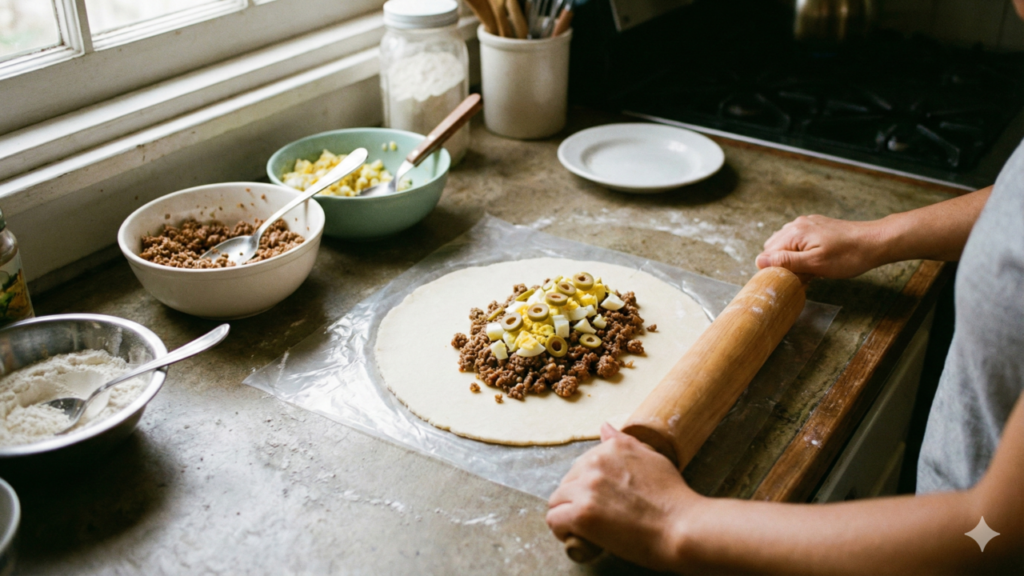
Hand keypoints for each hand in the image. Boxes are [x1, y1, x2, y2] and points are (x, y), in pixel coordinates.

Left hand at [546, 424, 701, 570]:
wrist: (683, 527)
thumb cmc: (674, 498)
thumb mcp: (652, 458)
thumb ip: (624, 443)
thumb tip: (604, 427)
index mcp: (611, 448)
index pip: (581, 466)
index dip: (590, 487)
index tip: (603, 502)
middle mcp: (594, 463)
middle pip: (567, 483)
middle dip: (576, 500)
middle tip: (598, 518)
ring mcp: (586, 488)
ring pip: (556, 501)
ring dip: (568, 515)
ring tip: (588, 529)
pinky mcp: (582, 514)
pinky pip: (554, 520)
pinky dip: (563, 530)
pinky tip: (580, 537)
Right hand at [755, 215, 883, 278]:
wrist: (875, 242)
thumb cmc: (848, 256)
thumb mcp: (816, 264)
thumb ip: (786, 262)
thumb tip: (759, 261)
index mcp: (794, 233)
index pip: (767, 254)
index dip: (775, 270)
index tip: (791, 279)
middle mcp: (797, 225)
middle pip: (774, 249)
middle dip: (783, 264)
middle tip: (803, 276)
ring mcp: (807, 224)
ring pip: (787, 246)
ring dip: (793, 260)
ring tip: (811, 270)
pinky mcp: (817, 226)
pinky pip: (799, 241)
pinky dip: (802, 253)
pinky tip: (816, 261)